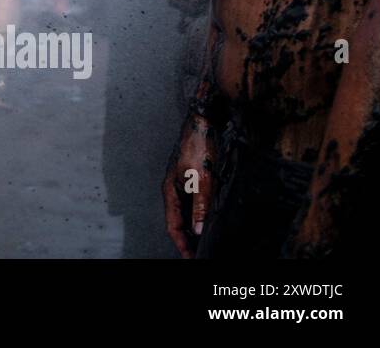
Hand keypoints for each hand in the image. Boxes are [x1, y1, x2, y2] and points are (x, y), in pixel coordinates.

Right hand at [163, 115, 214, 257]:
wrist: (203, 122)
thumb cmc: (199, 146)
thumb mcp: (202, 178)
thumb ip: (200, 204)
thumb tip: (198, 229)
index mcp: (170, 190)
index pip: (173, 225)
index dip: (181, 243)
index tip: (190, 257)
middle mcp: (174, 189)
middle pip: (178, 221)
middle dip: (187, 240)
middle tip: (199, 254)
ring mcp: (183, 184)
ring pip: (186, 214)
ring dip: (193, 229)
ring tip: (205, 243)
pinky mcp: (193, 179)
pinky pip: (194, 204)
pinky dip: (199, 217)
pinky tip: (209, 221)